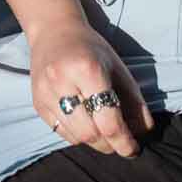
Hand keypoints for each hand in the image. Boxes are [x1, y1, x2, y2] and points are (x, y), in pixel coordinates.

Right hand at [29, 19, 154, 156]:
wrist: (53, 31)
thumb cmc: (90, 48)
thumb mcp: (118, 68)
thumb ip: (134, 101)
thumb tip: (144, 131)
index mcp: (88, 70)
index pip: (108, 121)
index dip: (124, 142)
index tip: (133, 150)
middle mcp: (63, 82)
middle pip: (90, 133)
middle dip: (109, 145)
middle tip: (120, 143)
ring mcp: (46, 93)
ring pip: (75, 136)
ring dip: (94, 142)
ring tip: (103, 132)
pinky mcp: (37, 103)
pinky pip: (60, 132)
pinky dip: (77, 135)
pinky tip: (85, 123)